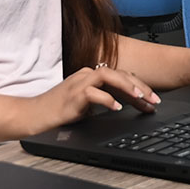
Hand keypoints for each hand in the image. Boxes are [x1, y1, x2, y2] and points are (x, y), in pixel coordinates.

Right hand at [25, 65, 160, 134]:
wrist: (34, 115)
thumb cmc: (59, 111)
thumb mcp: (87, 104)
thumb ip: (104, 100)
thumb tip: (127, 105)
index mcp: (91, 76)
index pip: (121, 76)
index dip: (140, 87)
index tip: (153, 100)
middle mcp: (87, 75)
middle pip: (119, 73)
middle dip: (140, 86)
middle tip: (154, 100)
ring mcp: (79, 83)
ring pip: (109, 76)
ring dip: (127, 86)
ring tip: (140, 98)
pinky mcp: (72, 95)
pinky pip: (93, 92)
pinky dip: (107, 100)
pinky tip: (117, 108)